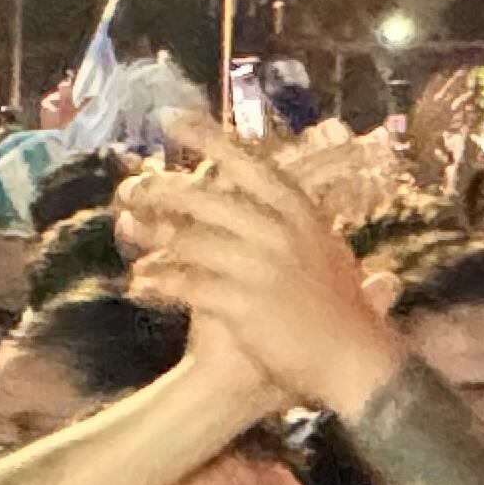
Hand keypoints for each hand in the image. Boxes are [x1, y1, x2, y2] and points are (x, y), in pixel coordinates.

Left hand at [118, 118, 402, 413]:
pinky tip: (139, 284)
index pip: (249, 166)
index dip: (207, 140)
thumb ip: (300, 226)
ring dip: (154, 238)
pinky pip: (189, 286)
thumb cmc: (344, 313)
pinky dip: (160, 284)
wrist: (356, 364)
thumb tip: (279, 201)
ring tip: (127, 233)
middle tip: (132, 188)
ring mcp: (263, 269)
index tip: (170, 120)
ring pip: (193, 242)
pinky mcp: (245, 306)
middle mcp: (282, 234)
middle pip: (209, 201)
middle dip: (164, 192)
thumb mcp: (330, 254)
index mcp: (302, 215)